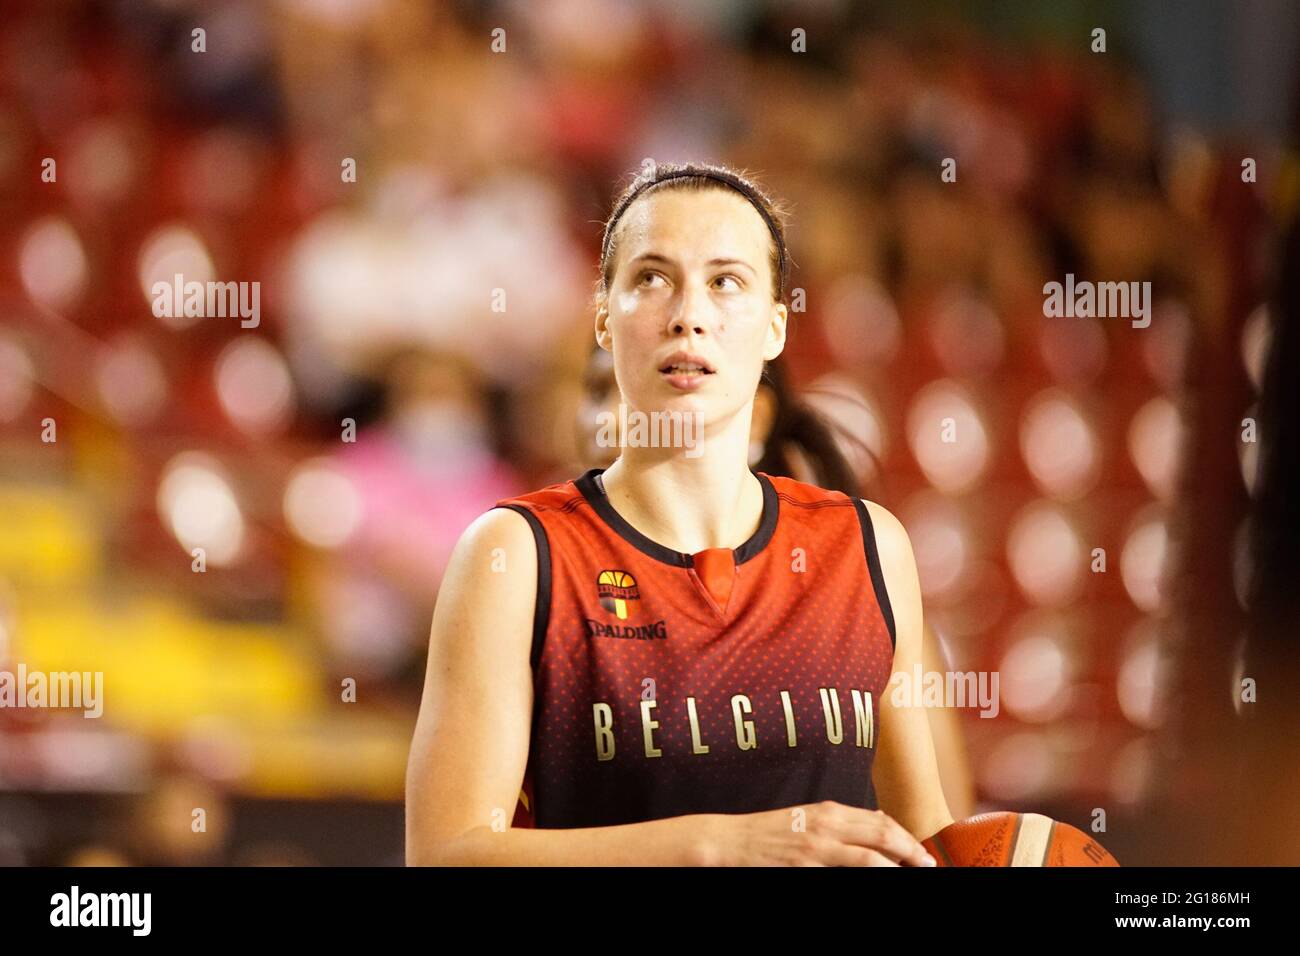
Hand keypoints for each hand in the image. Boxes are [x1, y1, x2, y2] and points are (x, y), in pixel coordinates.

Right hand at [698, 800, 939, 866]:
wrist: (730, 841)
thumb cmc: (768, 834)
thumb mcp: (806, 821)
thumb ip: (836, 827)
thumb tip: (870, 832)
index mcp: (829, 811)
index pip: (879, 820)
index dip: (905, 836)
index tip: (921, 852)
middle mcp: (827, 823)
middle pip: (883, 834)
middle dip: (911, 850)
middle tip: (928, 865)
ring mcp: (817, 846)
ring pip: (871, 855)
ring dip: (897, 865)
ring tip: (914, 873)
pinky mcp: (806, 865)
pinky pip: (848, 872)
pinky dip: (870, 875)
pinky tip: (881, 878)